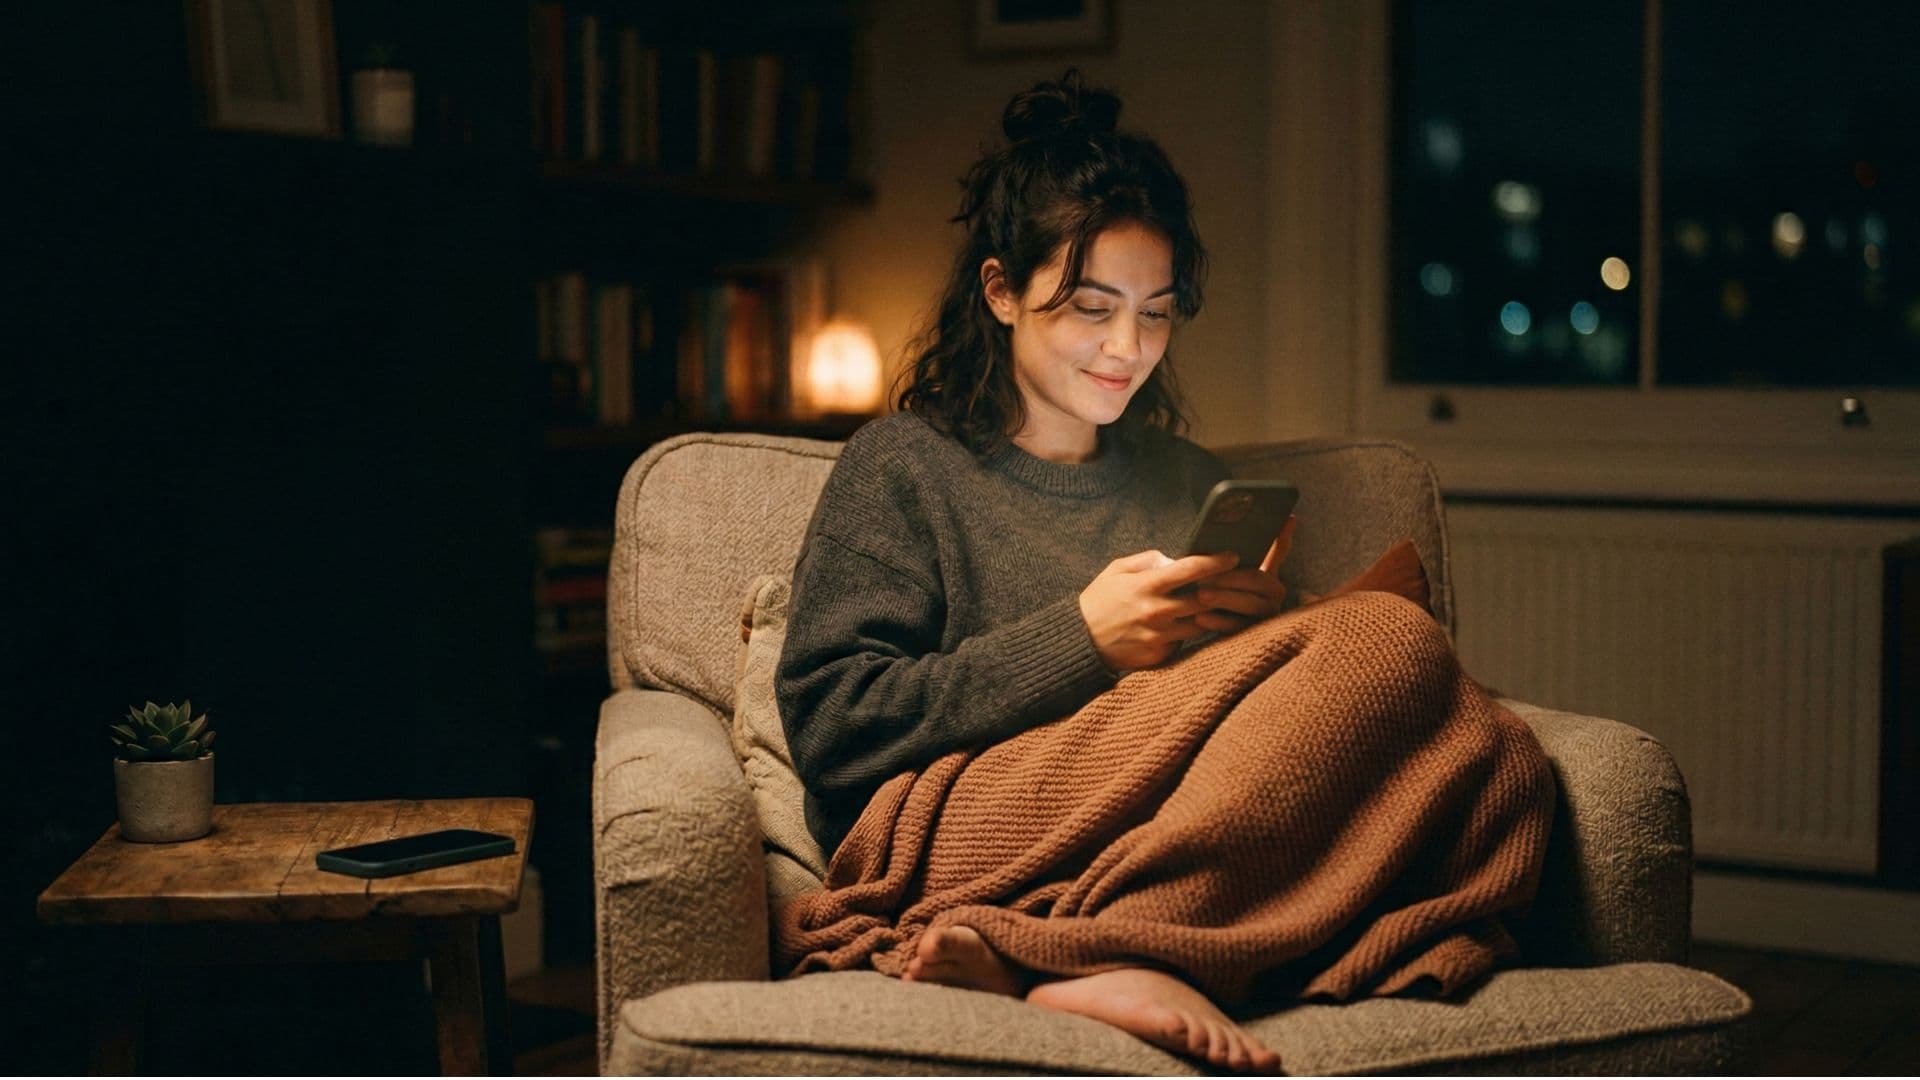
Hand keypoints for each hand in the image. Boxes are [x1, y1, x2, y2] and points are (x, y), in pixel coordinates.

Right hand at [1079, 549, 1238, 670]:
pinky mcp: (1160, 655)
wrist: (1080, 640)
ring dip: (1209, 613)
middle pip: (1204, 599)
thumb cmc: (1100, 600)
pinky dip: (1189, 632)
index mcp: (1146, 586)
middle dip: (1222, 589)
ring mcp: (1159, 636)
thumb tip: (1175, 560)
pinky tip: (1188, 624)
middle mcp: (1156, 612)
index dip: (1215, 562)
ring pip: (1201, 623)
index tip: (1232, 557)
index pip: (1190, 570)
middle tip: (1233, 582)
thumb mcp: (1117, 569)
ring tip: (1212, 603)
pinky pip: (1185, 642)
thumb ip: (1148, 560)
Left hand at [1192, 516, 1295, 634]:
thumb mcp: (1227, 570)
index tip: (1288, 518)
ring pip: (1248, 606)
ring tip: (1201, 594)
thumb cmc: (1219, 591)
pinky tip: (1201, 618)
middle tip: (1207, 575)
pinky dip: (1218, 623)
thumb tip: (1276, 519)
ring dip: (1224, 599)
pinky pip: (1236, 630)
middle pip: (1258, 581)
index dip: (1283, 536)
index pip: (1279, 551)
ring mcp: (1264, 617)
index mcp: (1271, 577)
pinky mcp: (1250, 637)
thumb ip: (1239, 550)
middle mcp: (1274, 596)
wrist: (1207, 625)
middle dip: (1232, 577)